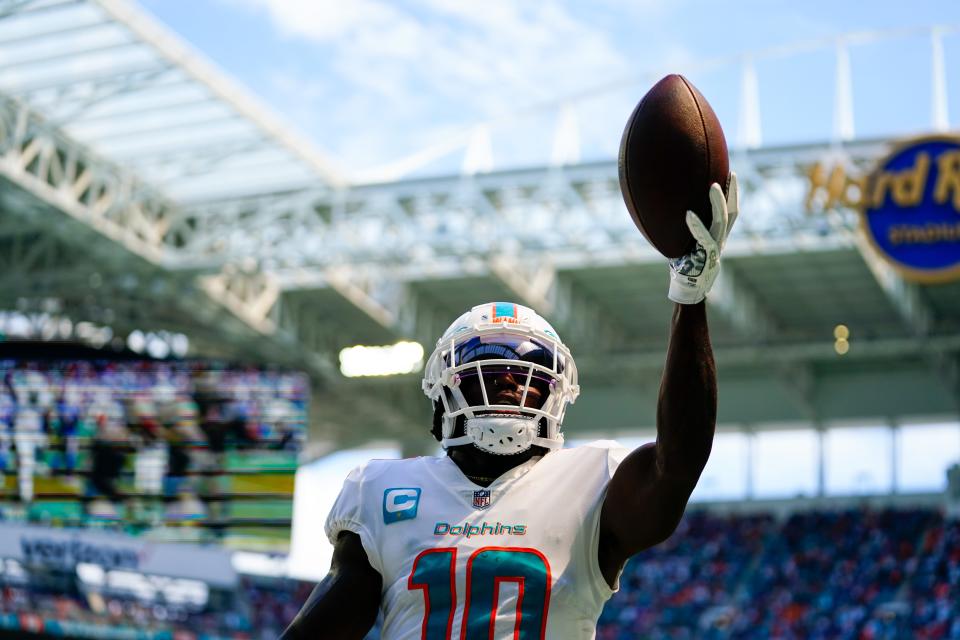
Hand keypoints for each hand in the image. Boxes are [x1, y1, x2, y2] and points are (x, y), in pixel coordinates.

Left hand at [667, 172, 738, 304]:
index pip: (731, 212)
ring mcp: (716, 248)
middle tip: (731, 174)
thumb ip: (685, 230)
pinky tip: (688, 214)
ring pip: (722, 221)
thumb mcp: (686, 244)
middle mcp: (721, 240)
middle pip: (733, 213)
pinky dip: (696, 225)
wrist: (688, 290)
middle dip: (733, 192)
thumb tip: (665, 209)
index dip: (733, 194)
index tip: (731, 175)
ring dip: (718, 203)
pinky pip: (703, 238)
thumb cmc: (683, 266)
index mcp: (718, 236)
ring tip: (713, 186)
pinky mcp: (707, 257)